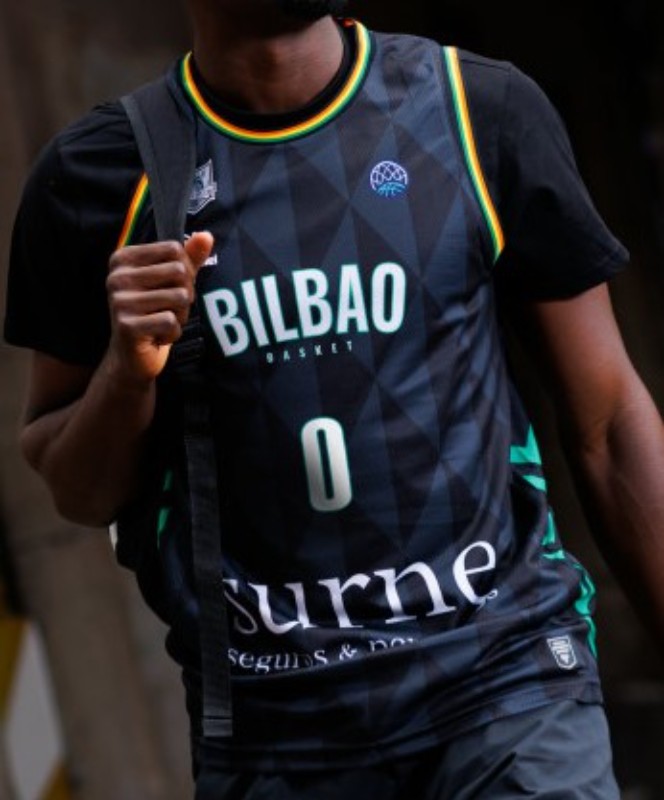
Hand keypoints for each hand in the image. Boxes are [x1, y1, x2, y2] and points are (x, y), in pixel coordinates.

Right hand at [106, 232, 213, 382]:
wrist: (132, 356)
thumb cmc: (153, 313)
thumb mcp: (171, 282)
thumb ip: (188, 258)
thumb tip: (206, 235)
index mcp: (123, 258)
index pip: (175, 250)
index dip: (185, 271)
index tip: (170, 288)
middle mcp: (117, 276)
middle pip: (179, 273)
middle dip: (185, 295)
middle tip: (168, 309)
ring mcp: (119, 301)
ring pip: (179, 298)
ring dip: (180, 316)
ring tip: (162, 322)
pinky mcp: (127, 325)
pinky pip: (172, 322)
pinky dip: (173, 333)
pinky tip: (157, 336)